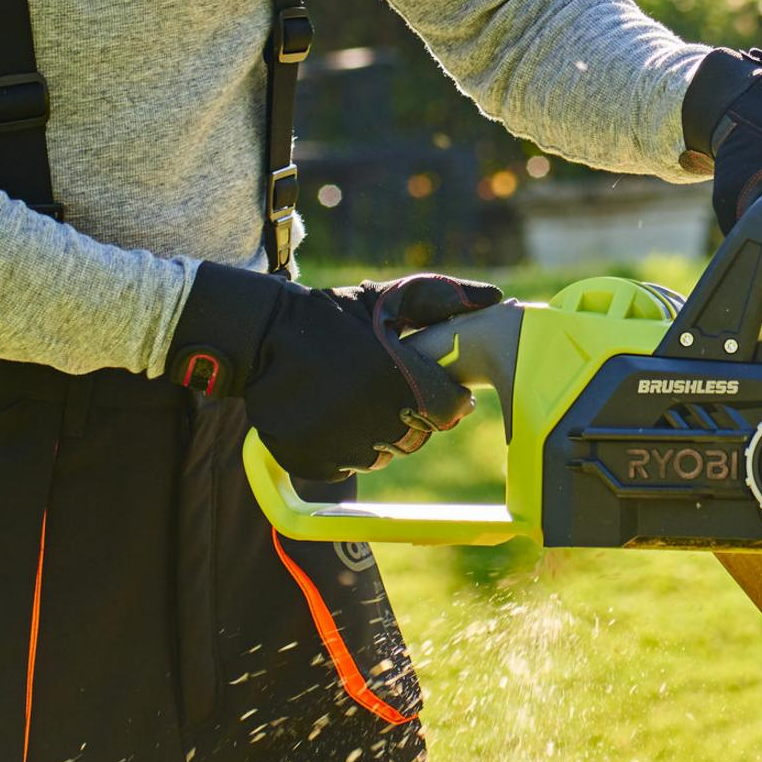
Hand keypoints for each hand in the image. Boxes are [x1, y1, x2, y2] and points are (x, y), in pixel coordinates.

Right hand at [167, 263, 504, 477]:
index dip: (444, 397)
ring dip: (376, 432)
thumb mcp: (391, 298)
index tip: (427, 384)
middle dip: (410, 414)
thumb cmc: (335, 315)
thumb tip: (498, 296)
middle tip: (383, 387)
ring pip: (382, 454)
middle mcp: (375, 420)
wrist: (263, 337)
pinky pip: (345, 465)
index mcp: (402, 382)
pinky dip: (342, 447)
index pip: (449, 410)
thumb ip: (445, 298)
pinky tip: (328, 414)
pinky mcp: (315, 463)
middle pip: (418, 435)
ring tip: (352, 397)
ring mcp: (343, 446)